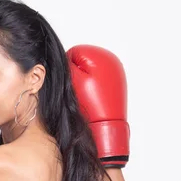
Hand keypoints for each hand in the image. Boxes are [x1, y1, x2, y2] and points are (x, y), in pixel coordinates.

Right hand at [67, 44, 129, 167]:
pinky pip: (97, 81)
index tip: (72, 83)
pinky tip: (94, 98)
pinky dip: (94, 87)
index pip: (73, 54)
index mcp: (101, 56)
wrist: (106, 127)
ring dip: (86, 81)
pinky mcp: (115, 83)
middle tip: (81, 90)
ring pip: (89, 72)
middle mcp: (111, 60)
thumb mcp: (73, 79)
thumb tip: (65, 59)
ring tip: (88, 95)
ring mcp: (115, 72)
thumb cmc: (91, 105)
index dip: (68, 70)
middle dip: (78, 74)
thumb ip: (67, 64)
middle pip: (82, 62)